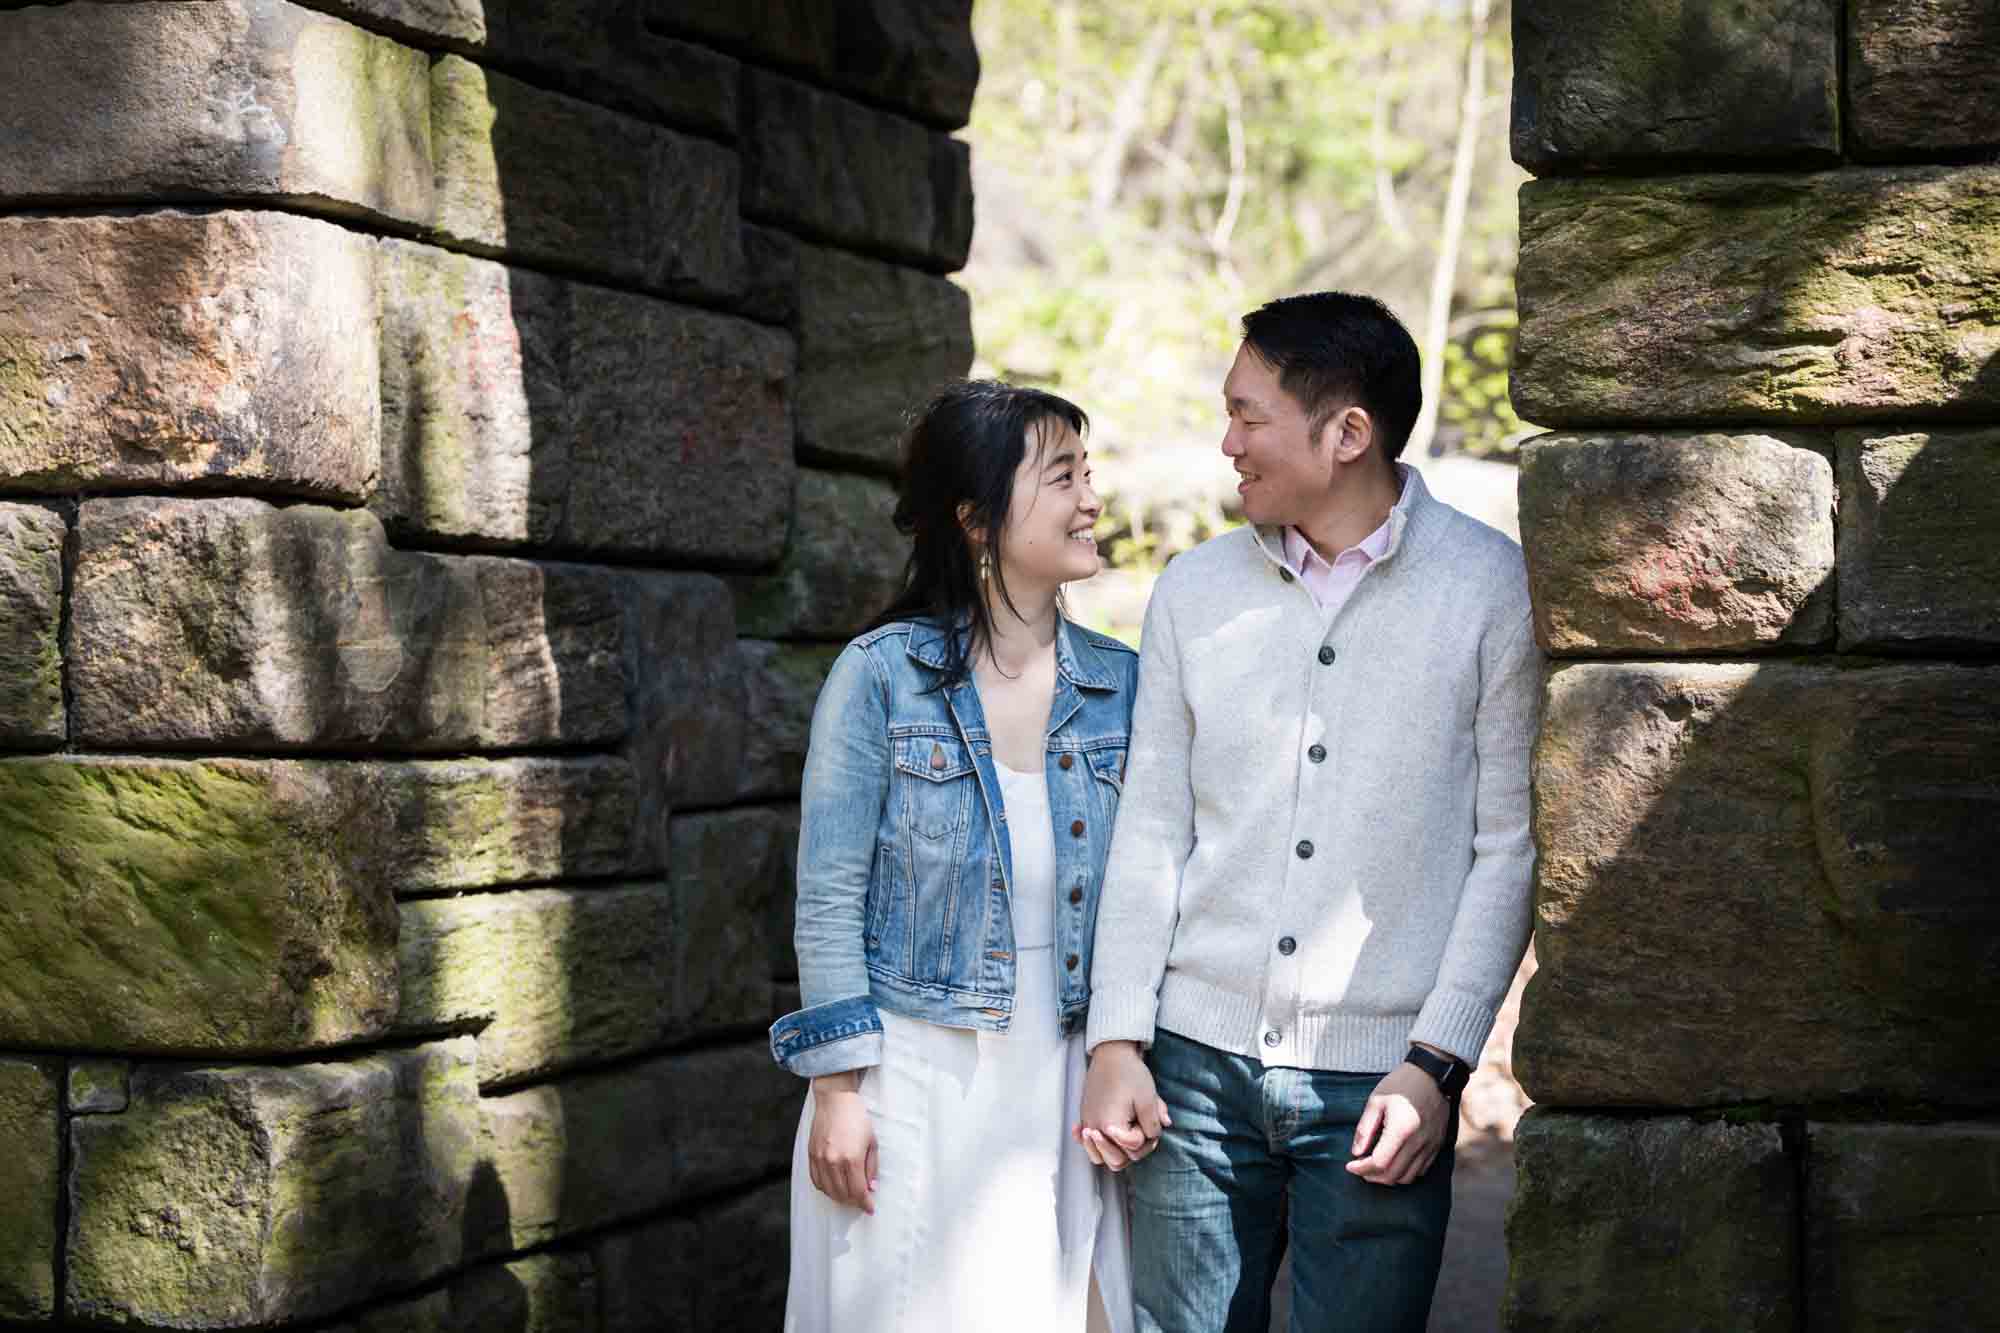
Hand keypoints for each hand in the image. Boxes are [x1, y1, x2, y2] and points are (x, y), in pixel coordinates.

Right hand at [807, 1072, 878, 1213]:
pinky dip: (825, 1189)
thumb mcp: (872, 1142)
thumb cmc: (857, 1118)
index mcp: (852, 1158)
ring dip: (839, 1197)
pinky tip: (833, 1187)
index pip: (858, 1191)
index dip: (865, 1203)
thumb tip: (871, 1188)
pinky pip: (816, 1181)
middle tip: (861, 1201)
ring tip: (848, 1196)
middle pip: (843, 1194)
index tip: (870, 1208)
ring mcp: (820, 1159)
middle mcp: (834, 1161)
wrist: (835, 1100)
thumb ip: (871, 1167)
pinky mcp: (811, 1155)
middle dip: (853, 1202)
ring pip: (828, 1190)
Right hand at [1074, 1041, 1170, 1171]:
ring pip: (1100, 1157)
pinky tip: (1096, 1137)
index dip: (1145, 1137)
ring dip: (1114, 1153)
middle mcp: (1094, 1129)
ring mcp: (1087, 1123)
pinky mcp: (1086, 1117)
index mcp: (1110, 1125)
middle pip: (1116, 1161)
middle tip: (1142, 1132)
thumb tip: (1154, 1136)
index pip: (1132, 1148)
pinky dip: (1093, 1145)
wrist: (1111, 1053)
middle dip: (1133, 1150)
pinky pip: (1087, 1143)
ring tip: (1125, 1139)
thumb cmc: (1129, 1073)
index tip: (1145, 1118)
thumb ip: (1153, 1124)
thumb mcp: (1148, 1099)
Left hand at [1346, 1061, 1449, 1185]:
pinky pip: (1421, 1171)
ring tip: (1375, 1169)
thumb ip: (1364, 1129)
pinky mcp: (1437, 1146)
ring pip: (1408, 1177)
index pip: (1380, 1162)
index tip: (1350, 1166)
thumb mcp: (1376, 1101)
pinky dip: (1405, 1173)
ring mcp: (1430, 1146)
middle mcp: (1418, 1141)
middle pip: (1393, 1175)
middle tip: (1360, 1169)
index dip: (1362, 1168)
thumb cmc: (1401, 1084)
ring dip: (1389, 1178)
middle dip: (1372, 1176)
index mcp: (1401, 1129)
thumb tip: (1356, 1153)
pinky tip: (1394, 1163)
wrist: (1432, 1075)